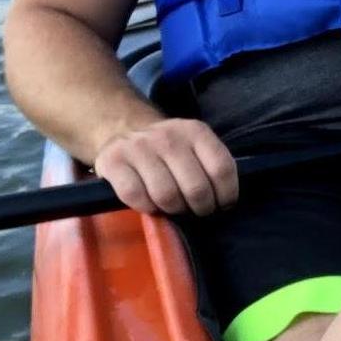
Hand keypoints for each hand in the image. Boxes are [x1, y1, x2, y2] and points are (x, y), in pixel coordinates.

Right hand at [94, 119, 238, 215]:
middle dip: (201, 208)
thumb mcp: (195, 146)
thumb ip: (211, 166)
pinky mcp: (113, 161)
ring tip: (175, 207)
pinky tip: (151, 204)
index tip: (223, 205)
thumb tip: (226, 202)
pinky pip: (136, 196)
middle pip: (196, 187)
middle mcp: (169, 136)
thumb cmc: (168, 150)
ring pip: (166, 195)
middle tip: (198, 210)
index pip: (222, 169)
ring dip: (174, 210)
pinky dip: (146, 207)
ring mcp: (139, 147)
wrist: (125, 129)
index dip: (226, 194)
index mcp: (196, 132)